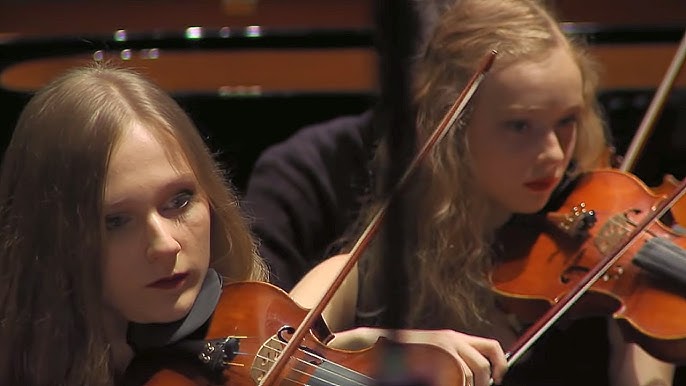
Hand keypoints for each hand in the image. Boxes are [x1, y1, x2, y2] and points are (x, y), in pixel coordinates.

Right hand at [329, 327, 506, 385]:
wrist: (378, 346)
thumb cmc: (404, 354)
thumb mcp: (435, 351)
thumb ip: (454, 357)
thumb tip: (477, 375)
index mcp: (454, 337)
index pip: (492, 347)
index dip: (501, 364)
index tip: (497, 378)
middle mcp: (451, 341)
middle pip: (482, 366)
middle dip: (484, 383)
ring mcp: (441, 351)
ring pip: (468, 376)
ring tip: (453, 384)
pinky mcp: (431, 361)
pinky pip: (453, 380)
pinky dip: (454, 384)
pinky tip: (441, 382)